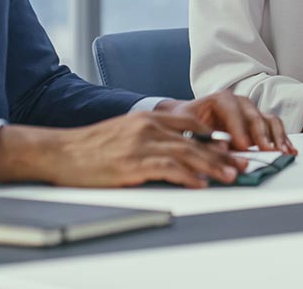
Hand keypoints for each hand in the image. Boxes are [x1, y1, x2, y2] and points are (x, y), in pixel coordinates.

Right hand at [0, 112, 243, 187]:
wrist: (59, 151)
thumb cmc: (91, 147)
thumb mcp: (125, 132)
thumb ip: (151, 136)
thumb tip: (178, 151)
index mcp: (148, 118)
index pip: (192, 125)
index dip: (215, 138)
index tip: (233, 149)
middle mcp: (148, 127)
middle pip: (195, 141)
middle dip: (222, 155)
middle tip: (243, 165)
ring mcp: (140, 145)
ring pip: (187, 154)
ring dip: (212, 167)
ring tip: (231, 176)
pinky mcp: (131, 163)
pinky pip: (167, 169)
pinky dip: (188, 176)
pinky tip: (201, 184)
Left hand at [158, 90, 294, 153]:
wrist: (188, 120)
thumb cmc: (185, 122)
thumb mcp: (185, 127)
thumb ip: (202, 138)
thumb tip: (221, 149)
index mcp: (220, 99)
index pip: (232, 110)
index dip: (238, 128)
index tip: (242, 145)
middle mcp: (239, 103)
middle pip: (254, 116)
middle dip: (261, 135)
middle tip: (267, 151)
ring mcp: (251, 113)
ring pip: (268, 120)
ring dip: (277, 137)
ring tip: (282, 152)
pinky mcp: (258, 125)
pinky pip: (274, 128)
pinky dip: (282, 139)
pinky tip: (289, 150)